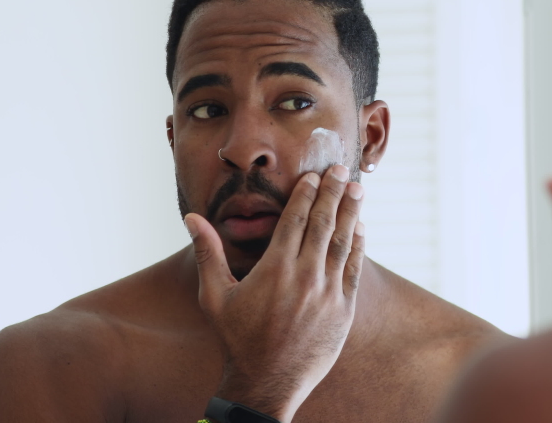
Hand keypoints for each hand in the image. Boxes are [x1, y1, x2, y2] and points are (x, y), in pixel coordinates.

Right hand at [183, 165, 364, 421]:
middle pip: (323, 223)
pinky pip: (353, 269)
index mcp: (275, 269)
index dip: (305, 193)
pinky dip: (358, 245)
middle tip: (341, 169)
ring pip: (343, 242)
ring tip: (357, 190)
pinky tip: (360, 227)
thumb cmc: (237, 338)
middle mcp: (305, 276)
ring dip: (351, 212)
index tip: (313, 175)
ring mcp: (327, 293)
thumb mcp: (215, 296)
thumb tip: (191, 217)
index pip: (295, 219)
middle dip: (333, 192)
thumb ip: (208, 252)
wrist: (267, 382)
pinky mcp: (343, 309)